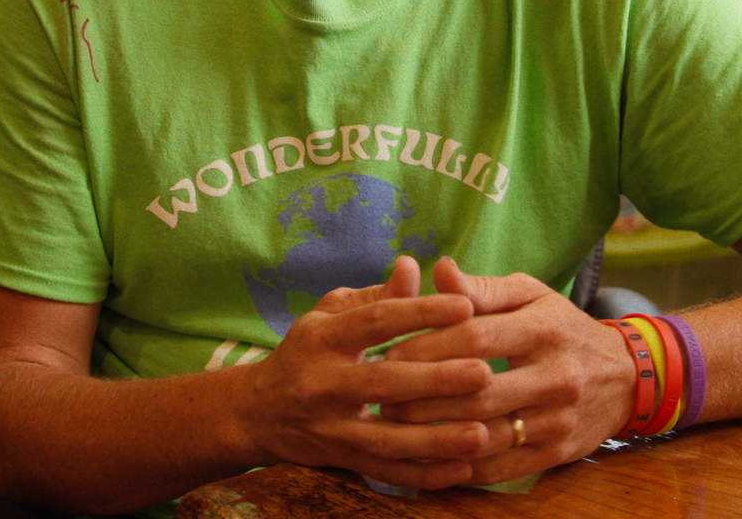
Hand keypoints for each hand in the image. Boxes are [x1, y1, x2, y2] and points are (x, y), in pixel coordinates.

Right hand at [237, 256, 497, 488]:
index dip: (419, 312)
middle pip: (381, 382)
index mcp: (322, 338)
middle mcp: (323, 383)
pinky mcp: (341, 460)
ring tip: (482, 433)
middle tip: (484, 372)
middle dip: (434, 380)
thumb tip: (411, 266)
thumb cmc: (307, 352)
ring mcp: (330, 428)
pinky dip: (424, 475)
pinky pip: (386, 472)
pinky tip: (462, 468)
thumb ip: (375, 297)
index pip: (374, 321)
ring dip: (436, 440)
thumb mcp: (329, 315)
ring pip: (385, 439)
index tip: (465, 306)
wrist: (257, 412)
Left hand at [381, 257, 635, 484]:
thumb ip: (482, 288)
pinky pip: (502, 468)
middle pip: (477, 392)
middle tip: (380, 396)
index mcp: (544, 329)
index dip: (428, 345)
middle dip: (422, 396)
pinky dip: (461, 468)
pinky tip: (429, 459)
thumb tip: (437, 268)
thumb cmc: (563, 328)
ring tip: (394, 429)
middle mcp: (555, 375)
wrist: (627, 377)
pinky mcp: (557, 453)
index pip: (477, 338)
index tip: (389, 352)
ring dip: (435, 436)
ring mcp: (558, 419)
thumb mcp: (531, 295)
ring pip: (487, 434)